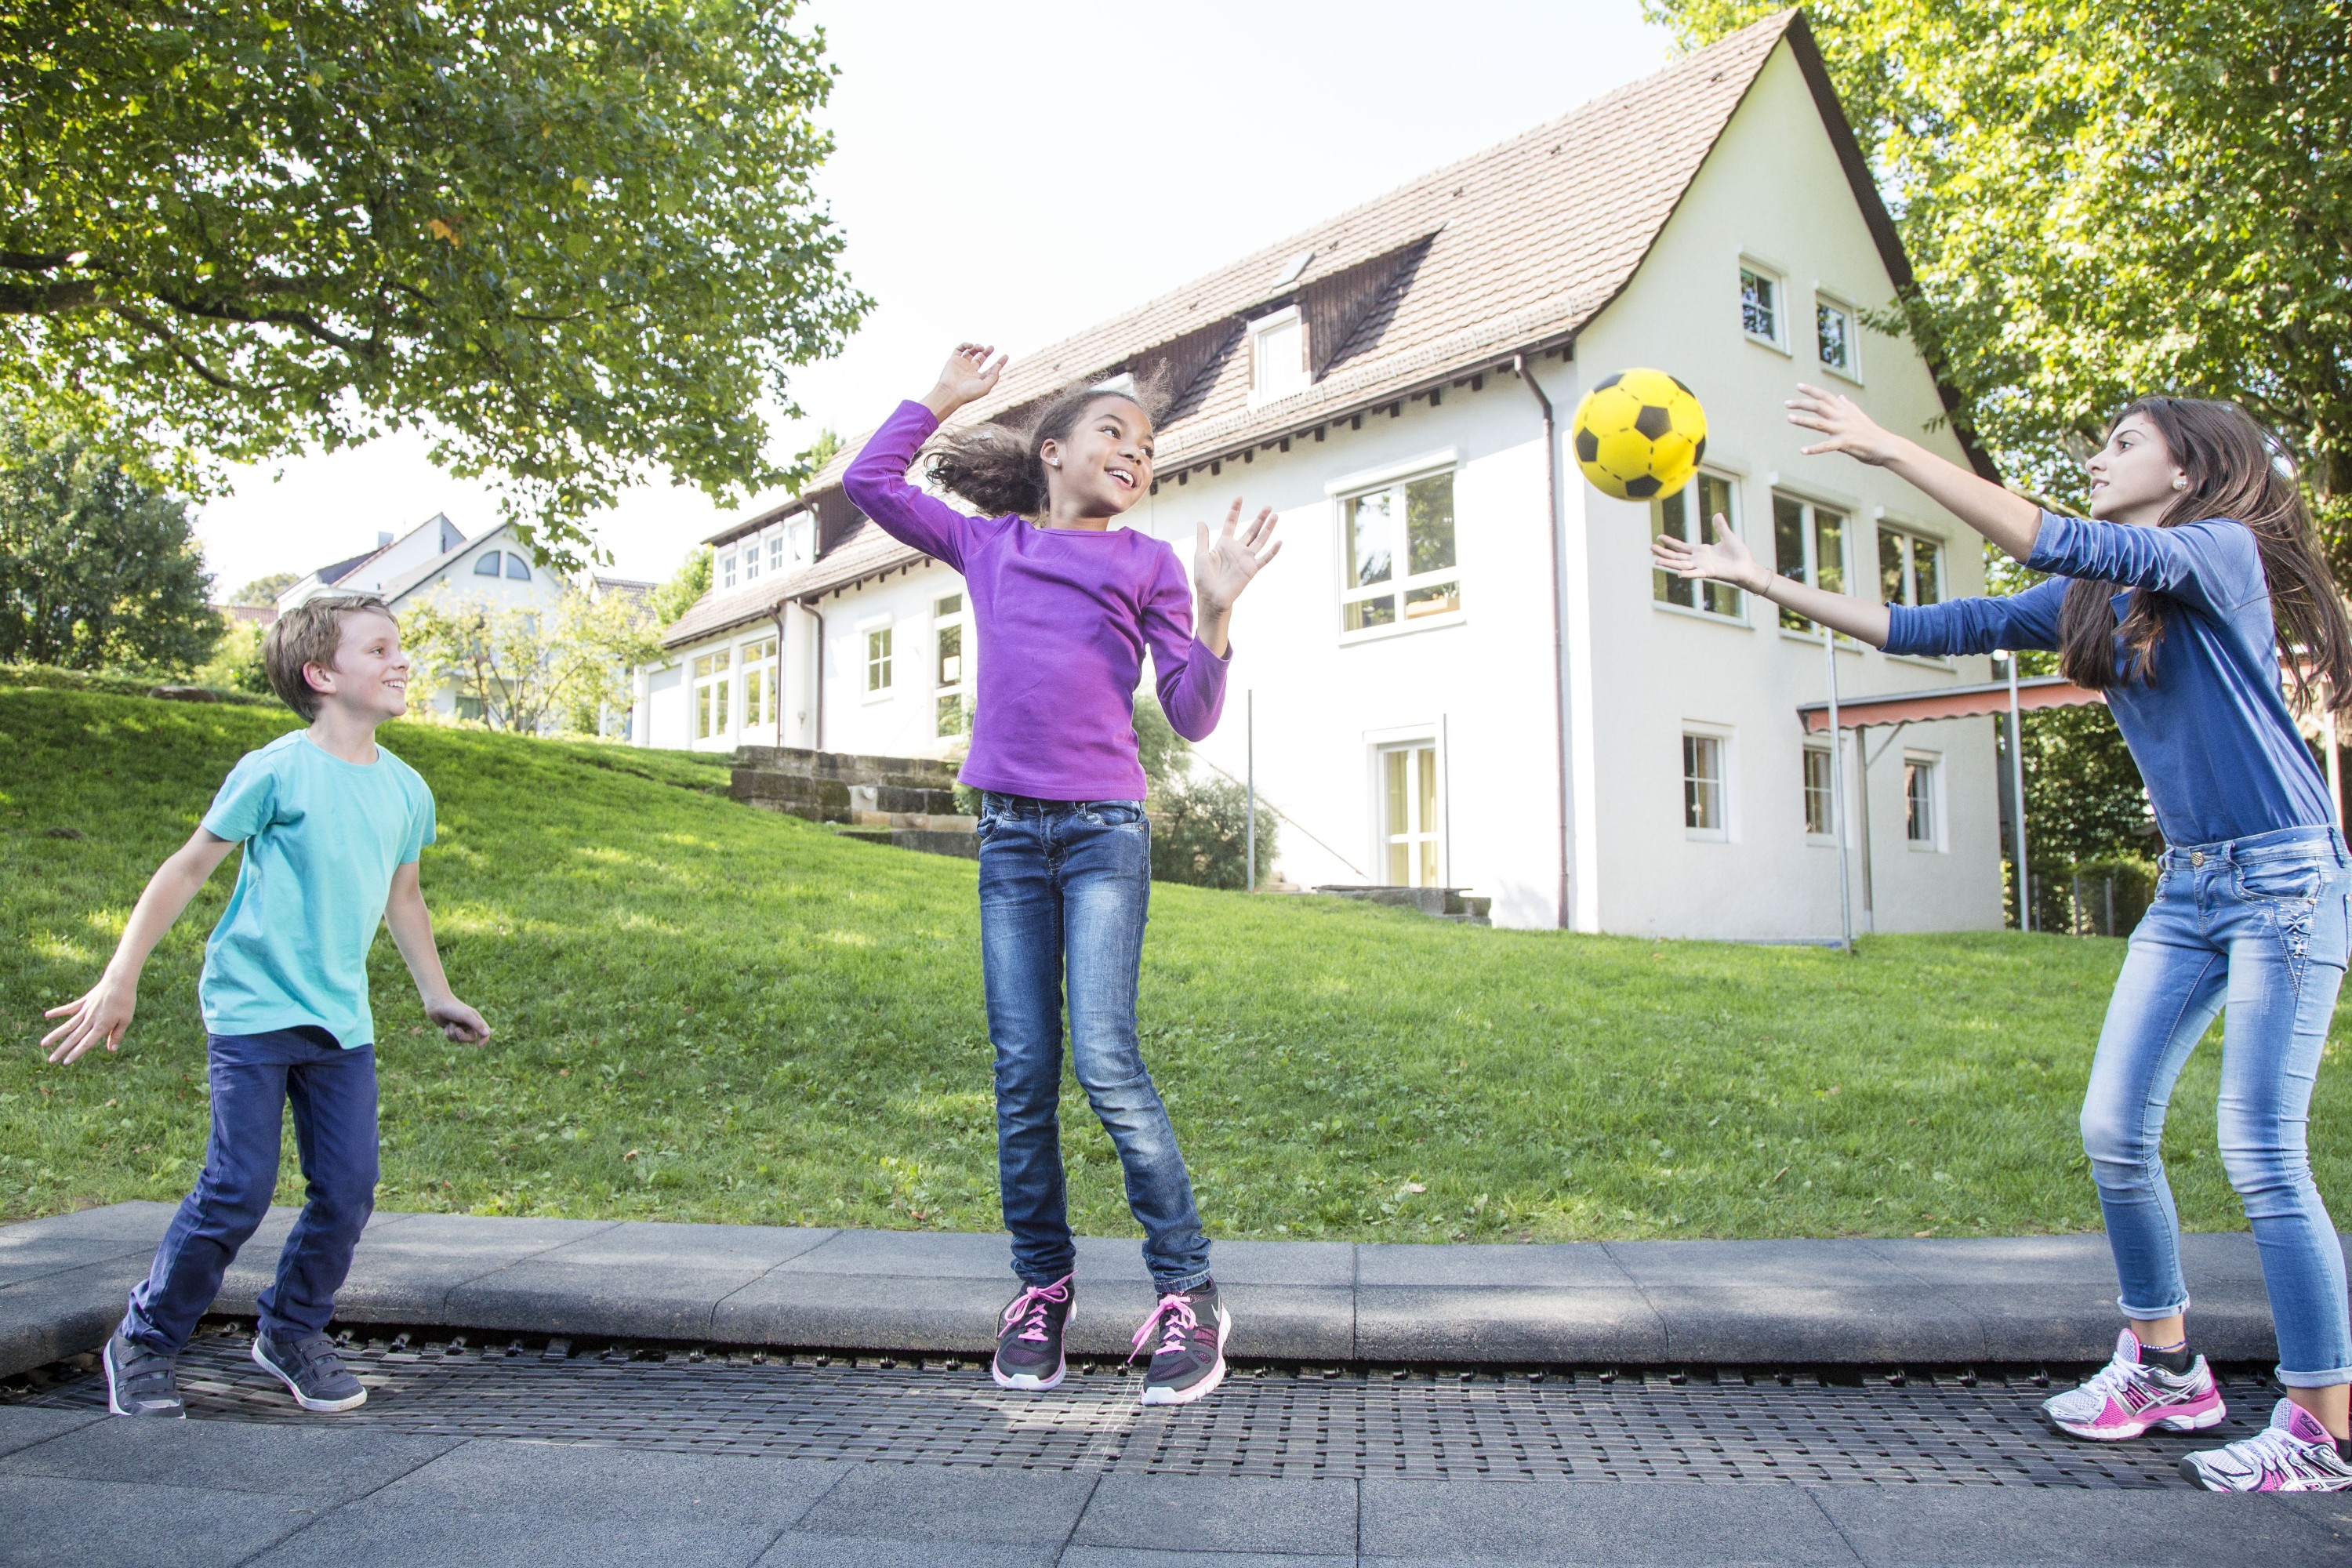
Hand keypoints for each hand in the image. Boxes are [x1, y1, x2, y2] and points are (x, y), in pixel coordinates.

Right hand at [41, 972, 136, 1064]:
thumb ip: (117, 1035)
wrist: (120, 981)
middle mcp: (90, 1020)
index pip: (86, 1043)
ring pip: (67, 1025)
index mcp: (101, 1026)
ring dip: (55, 1035)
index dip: (75, 1053)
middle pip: (73, 1037)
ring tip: (43, 1043)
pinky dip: (57, 1011)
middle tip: (51, 1060)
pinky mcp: (83, 1002)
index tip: (65, 1062)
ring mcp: (85, 1010)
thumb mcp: (126, 1020)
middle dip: (61, 1049)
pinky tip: (46, 1015)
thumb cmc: (126, 1002)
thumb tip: (111, 1050)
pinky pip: (68, 1008)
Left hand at [425, 995, 489, 1044]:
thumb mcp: (466, 1016)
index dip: (484, 1040)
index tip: (478, 1046)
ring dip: (453, 1033)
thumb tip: (487, 1034)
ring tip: (450, 1023)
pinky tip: (445, 1025)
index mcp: (476, 1019)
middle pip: (471, 1039)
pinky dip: (447, 1033)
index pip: (486, 1032)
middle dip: (462, 1037)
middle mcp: (469, 1024)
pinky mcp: (451, 1030)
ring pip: (459, 1040)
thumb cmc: (453, 1008)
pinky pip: (451, 1039)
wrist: (437, 1004)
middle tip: (456, 1030)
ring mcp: (460, 1028)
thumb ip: (477, 1025)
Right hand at [923, 342, 1004, 418]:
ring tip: (980, 348)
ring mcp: (962, 365)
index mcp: (979, 379)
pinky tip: (971, 346)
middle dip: (987, 352)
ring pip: (971, 352)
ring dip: (977, 347)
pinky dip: (965, 345)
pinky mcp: (953, 360)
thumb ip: (993, 376)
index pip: (991, 369)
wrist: (950, 392)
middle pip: (981, 358)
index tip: (1006, 355)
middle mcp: (970, 371)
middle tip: (992, 347)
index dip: (999, 362)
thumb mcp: (985, 386)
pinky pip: (959, 349)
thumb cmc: (968, 393)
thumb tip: (998, 365)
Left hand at [1193, 499, 1282, 612]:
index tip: (1240, 498)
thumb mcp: (1201, 555)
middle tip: (1268, 506)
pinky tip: (1279, 542)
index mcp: (1224, 544)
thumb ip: (1203, 538)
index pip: (1231, 523)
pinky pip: (1264, 559)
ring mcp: (1245, 559)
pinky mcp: (1251, 569)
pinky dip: (1272, 551)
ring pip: (1260, 540)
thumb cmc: (1203, 578)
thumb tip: (1201, 521)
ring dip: (1268, 529)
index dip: (1235, 511)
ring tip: (1275, 516)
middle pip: (1251, 530)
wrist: (1212, 597)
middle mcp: (1237, 549)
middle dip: (1259, 518)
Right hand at [1651, 513, 1768, 593]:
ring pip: (1681, 565)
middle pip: (1676, 556)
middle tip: (1650, 548)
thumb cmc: (1739, 555)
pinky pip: (1697, 573)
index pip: (1681, 547)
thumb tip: (1717, 514)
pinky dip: (1689, 574)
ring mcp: (1702, 567)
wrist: (1748, 567)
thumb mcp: (1728, 537)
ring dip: (1669, 563)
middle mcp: (1698, 560)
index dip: (1670, 542)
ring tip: (1656, 561)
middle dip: (1663, 552)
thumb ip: (1721, 527)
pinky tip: (1679, 573)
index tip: (1658, 537)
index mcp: (1701, 551)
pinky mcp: (1709, 572)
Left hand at [1787, 382, 1905, 465]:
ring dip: (1803, 420)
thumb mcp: (1859, 416)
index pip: (1826, 396)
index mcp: (1845, 410)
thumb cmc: (1872, 432)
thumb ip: (1848, 406)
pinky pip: (1827, 446)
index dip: (1812, 390)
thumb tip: (1841, 397)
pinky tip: (1803, 451)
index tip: (1798, 386)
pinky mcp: (1846, 443)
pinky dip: (1814, 449)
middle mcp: (1843, 417)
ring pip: (1819, 423)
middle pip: (1819, 406)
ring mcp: (1843, 430)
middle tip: (1787, 403)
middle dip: (1802, 403)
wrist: (1886, 446)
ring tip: (1789, 418)